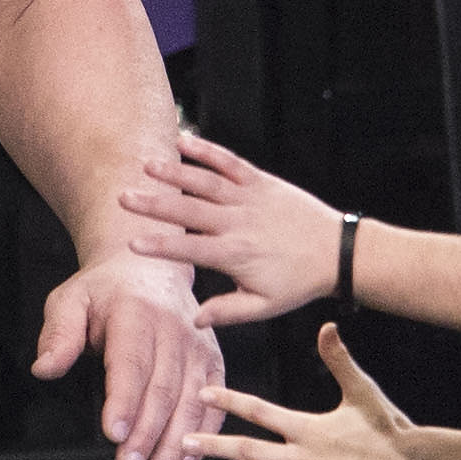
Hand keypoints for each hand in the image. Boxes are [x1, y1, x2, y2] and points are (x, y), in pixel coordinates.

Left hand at [36, 246, 225, 459]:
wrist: (150, 270)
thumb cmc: (105, 291)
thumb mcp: (70, 300)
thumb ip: (58, 334)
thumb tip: (44, 369)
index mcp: (136, 313)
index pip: (130, 362)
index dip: (123, 400)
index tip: (113, 434)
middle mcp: (174, 329)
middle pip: (162, 388)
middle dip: (147, 433)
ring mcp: (198, 346)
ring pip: (191, 400)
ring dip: (177, 442)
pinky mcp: (213, 360)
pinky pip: (212, 399)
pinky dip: (203, 432)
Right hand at [116, 131, 348, 324]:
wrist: (337, 252)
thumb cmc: (299, 282)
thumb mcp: (264, 306)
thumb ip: (228, 311)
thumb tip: (195, 318)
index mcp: (235, 255)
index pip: (189, 249)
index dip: (159, 246)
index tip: (131, 243)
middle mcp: (238, 223)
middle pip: (189, 211)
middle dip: (155, 204)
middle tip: (124, 197)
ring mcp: (249, 199)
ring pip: (206, 182)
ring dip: (175, 173)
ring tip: (146, 165)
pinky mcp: (261, 182)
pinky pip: (231, 163)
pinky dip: (207, 150)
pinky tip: (184, 141)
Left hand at [187, 323, 450, 459]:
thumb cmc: (388, 428)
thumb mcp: (363, 391)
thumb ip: (339, 360)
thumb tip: (326, 325)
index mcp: (308, 427)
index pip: (261, 411)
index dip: (231, 401)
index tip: (204, 393)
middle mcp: (303, 457)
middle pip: (250, 451)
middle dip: (215, 446)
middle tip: (183, 443)